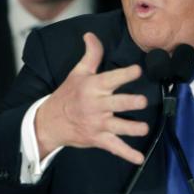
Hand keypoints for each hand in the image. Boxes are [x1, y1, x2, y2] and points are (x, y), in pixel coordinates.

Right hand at [35, 32, 148, 163]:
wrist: (49, 122)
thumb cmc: (67, 94)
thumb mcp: (78, 72)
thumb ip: (91, 54)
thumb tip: (91, 34)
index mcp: (94, 87)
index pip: (112, 78)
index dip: (125, 74)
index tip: (137, 69)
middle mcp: (97, 105)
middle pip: (117, 103)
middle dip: (130, 102)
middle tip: (142, 101)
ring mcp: (98, 123)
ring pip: (118, 126)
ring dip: (132, 128)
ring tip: (144, 129)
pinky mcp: (98, 138)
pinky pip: (114, 147)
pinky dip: (127, 154)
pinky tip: (139, 158)